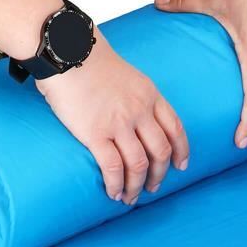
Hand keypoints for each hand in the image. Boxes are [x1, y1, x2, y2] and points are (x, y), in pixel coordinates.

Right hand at [36, 32, 188, 202]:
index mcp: (150, 95)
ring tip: (131, 197)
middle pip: (161, 151)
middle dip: (160, 174)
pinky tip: (114, 193)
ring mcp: (119, 123)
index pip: (175, 128)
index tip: (180, 166)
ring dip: (138, 186)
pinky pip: (113, 167)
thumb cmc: (89, 59)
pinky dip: (117, 184)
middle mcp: (140, 111)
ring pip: (140, 164)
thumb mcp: (127, 74)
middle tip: (154, 187)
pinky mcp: (96, 134)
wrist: (65, 49)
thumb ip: (137, 96)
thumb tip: (137, 117)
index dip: (181, 151)